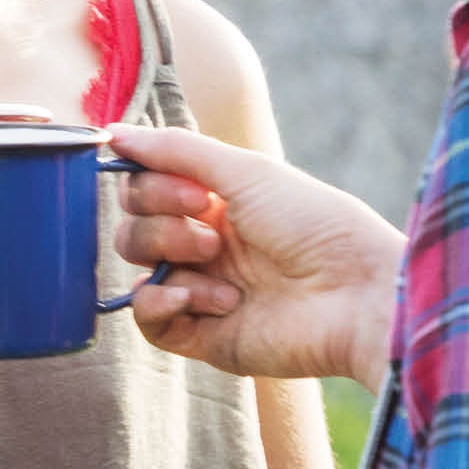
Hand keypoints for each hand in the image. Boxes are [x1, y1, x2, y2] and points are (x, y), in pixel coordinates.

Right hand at [107, 124, 401, 390]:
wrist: (355, 295)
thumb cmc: (314, 225)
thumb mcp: (247, 172)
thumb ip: (176, 151)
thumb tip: (113, 131)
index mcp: (216, 205)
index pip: (144, 190)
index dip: (151, 188)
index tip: (195, 194)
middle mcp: (205, 247)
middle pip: (133, 229)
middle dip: (161, 226)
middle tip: (211, 236)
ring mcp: (202, 292)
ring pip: (137, 270)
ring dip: (170, 259)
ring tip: (217, 267)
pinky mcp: (202, 337)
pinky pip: (147, 320)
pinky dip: (160, 304)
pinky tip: (205, 299)